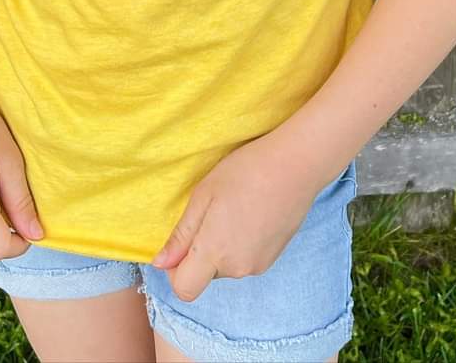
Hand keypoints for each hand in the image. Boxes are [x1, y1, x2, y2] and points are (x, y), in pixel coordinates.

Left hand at [150, 132, 321, 302]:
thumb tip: (160, 263)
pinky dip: (240, 244)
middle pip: (205, 275)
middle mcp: (237, 268)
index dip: (174, 271)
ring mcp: (258, 265)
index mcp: (215, 252)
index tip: (180, 242)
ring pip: (225, 266)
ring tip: (233, 208)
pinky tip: (250, 214)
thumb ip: (181, 235)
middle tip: (211, 211)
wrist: (295, 166)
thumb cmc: (246, 172)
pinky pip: (244, 260)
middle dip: (200, 251)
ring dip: (221, 247)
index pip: (184, 288)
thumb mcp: (203, 195)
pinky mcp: (273, 258)